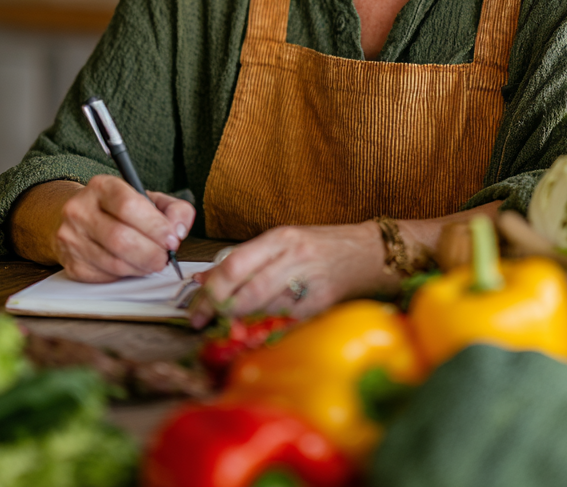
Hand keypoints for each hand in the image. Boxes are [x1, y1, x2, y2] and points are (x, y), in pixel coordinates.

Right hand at [53, 175, 195, 281]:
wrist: (80, 219)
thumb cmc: (119, 209)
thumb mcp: (148, 198)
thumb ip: (173, 208)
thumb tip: (179, 229)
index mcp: (102, 186)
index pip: (129, 206)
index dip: (155, 226)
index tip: (172, 238)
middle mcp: (80, 210)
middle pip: (120, 238)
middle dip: (151, 252)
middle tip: (165, 257)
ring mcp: (72, 238)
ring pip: (114, 262)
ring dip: (141, 267)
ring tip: (153, 262)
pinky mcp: (71, 264)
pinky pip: (105, 276)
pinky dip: (126, 275)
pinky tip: (133, 266)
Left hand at [188, 222, 394, 328]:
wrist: (370, 254)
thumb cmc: (323, 247)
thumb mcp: (284, 244)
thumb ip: (247, 261)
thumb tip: (203, 280)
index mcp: (282, 237)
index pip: (235, 264)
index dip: (210, 290)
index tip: (196, 307)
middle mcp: (295, 256)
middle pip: (245, 290)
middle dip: (219, 310)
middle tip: (204, 322)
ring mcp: (310, 281)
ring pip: (262, 309)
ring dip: (240, 323)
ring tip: (228, 326)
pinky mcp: (321, 305)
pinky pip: (284, 322)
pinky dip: (266, 329)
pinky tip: (259, 330)